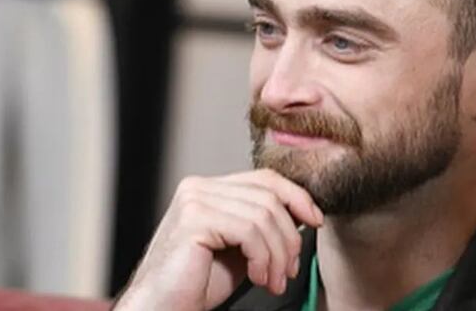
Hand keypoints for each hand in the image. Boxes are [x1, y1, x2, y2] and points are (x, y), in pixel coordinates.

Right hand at [113, 169, 323, 309]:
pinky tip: (258, 278)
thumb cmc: (197, 284)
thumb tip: (303, 213)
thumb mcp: (240, 248)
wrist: (161, 309)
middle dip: (288, 236)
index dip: (296, 197)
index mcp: (208, 188)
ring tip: (273, 281)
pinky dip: (262, 258)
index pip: (265, 178)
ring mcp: (194, 200)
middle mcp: (198, 187)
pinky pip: (249, 231)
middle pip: (268, 196)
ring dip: (277, 254)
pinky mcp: (194, 219)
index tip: (315, 221)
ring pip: (263, 215)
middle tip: (289, 270)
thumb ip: (262, 226)